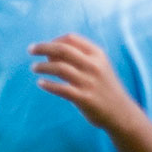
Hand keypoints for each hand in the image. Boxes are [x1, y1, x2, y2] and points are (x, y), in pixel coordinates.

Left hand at [29, 33, 145, 134]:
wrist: (121, 112)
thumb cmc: (104, 87)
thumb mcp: (99, 67)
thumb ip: (79, 58)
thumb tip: (49, 53)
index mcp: (97, 54)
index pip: (71, 39)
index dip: (54, 40)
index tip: (45, 46)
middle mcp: (94, 66)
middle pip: (62, 50)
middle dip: (43, 47)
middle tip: (30, 50)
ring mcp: (89, 82)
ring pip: (59, 68)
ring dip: (43, 66)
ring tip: (34, 68)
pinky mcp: (84, 98)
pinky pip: (61, 88)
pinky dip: (48, 84)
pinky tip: (40, 83)